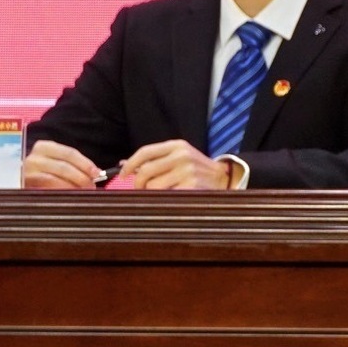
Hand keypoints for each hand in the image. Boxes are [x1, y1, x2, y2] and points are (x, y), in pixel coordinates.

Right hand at [21, 139, 103, 191]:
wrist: (11, 177)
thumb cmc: (41, 170)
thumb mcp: (54, 161)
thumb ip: (71, 165)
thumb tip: (95, 175)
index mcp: (44, 147)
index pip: (69, 153)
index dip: (85, 163)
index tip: (97, 173)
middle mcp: (33, 157)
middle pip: (63, 167)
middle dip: (81, 178)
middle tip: (92, 187)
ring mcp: (26, 172)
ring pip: (54, 179)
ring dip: (72, 187)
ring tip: (82, 193)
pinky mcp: (21, 185)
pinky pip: (44, 189)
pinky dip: (59, 192)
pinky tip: (68, 196)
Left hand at [112, 140, 236, 192]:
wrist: (225, 178)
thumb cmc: (196, 169)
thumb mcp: (179, 157)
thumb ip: (155, 159)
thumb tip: (123, 165)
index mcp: (177, 146)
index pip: (145, 152)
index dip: (130, 164)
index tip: (123, 175)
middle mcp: (182, 156)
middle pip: (146, 171)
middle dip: (138, 184)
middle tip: (139, 190)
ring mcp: (188, 171)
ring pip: (153, 186)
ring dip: (151, 194)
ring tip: (159, 194)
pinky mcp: (192, 186)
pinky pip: (166, 196)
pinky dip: (163, 200)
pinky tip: (169, 198)